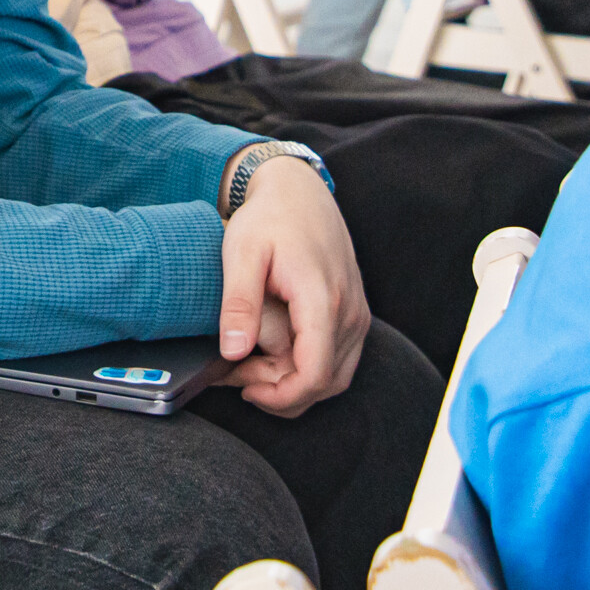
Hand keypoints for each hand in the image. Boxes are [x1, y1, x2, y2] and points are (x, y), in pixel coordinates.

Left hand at [216, 155, 368, 418]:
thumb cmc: (269, 219)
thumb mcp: (242, 253)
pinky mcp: (353, 315)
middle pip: (324, 384)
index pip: (315, 376)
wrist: (300, 191)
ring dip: (292, 383)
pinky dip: (306, 369)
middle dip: (278, 392)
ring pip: (333, 377)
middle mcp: (349, 314)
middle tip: (235, 373)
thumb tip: (233, 353)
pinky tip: (270, 355)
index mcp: (322, 300)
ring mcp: (356, 316)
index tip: (244, 390)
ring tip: (248, 365)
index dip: (280, 397)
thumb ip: (239, 304)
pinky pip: (337, 360)